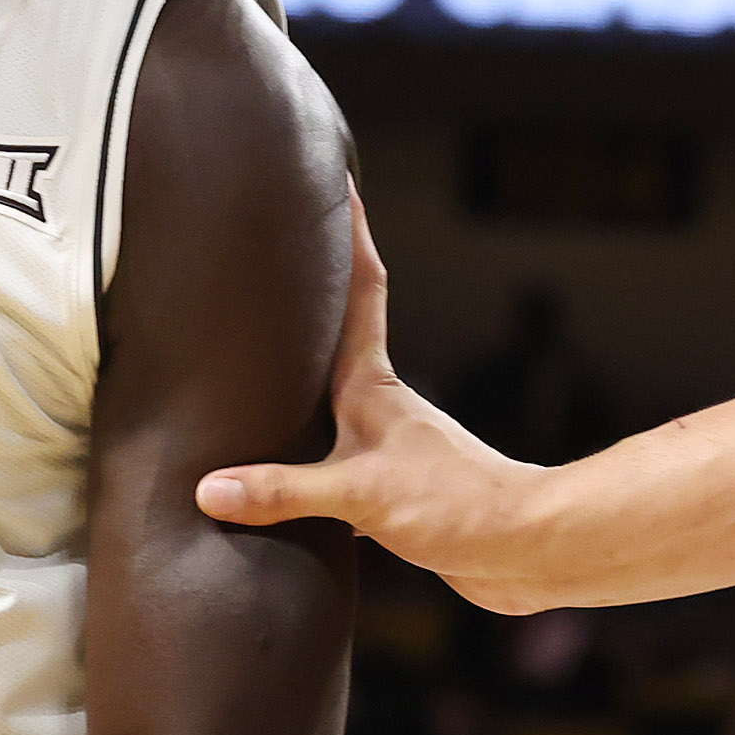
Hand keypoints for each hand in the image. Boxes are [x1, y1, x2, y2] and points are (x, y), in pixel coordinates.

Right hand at [192, 191, 566, 611]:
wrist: (526, 551)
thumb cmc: (456, 505)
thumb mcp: (360, 494)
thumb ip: (283, 491)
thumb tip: (208, 489)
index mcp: (372, 388)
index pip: (362, 292)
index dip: (351, 237)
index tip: (337, 183)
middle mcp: (379, 408)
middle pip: (337, 340)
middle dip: (306, 303)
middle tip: (269, 263)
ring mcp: (386, 450)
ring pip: (328, 408)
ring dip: (295, 390)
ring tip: (249, 370)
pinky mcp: (390, 495)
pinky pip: (329, 470)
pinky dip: (299, 468)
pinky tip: (272, 484)